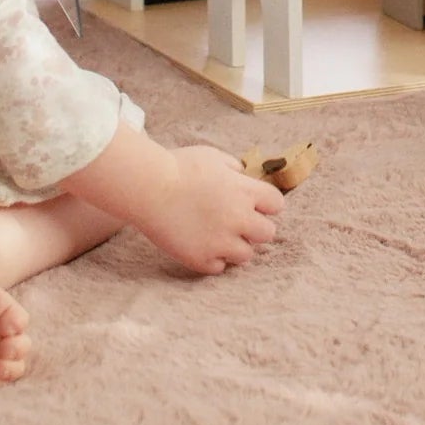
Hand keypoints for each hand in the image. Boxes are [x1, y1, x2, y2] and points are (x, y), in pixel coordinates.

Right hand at [142, 145, 283, 273]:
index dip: (266, 204)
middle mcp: (239, 218)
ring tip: (218, 236)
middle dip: (255, 227)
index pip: (276, 205)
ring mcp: (220, 242)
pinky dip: (213, 259)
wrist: (148, 188)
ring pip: (246, 255)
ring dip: (236, 246)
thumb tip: (242, 176)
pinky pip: (219, 268)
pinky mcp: (200, 259)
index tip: (253, 204)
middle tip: (238, 223)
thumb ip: (233, 168)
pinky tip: (201, 244)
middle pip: (268, 233)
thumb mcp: (213, 157)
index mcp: (245, 191)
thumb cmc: (178, 167)